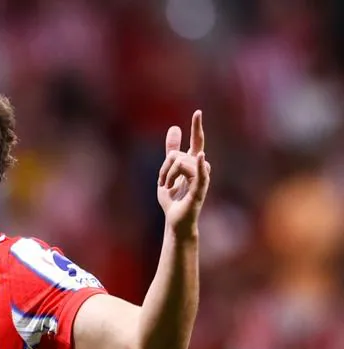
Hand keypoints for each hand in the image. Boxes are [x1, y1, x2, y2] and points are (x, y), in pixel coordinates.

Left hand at [157, 110, 210, 238]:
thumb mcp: (166, 172)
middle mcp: (200, 169)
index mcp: (193, 164)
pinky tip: (200, 157)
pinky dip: (199, 165)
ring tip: (166, 187)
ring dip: (167, 175)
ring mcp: (201, 178)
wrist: (174, 221)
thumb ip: (171, 151)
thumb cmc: (173, 200)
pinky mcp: (199, 190)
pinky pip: (200, 175)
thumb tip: (174, 127)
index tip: (197, 112)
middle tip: (162, 182)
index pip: (197, 142)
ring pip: (181, 163)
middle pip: (179, 155)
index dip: (196, 128)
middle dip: (165, 166)